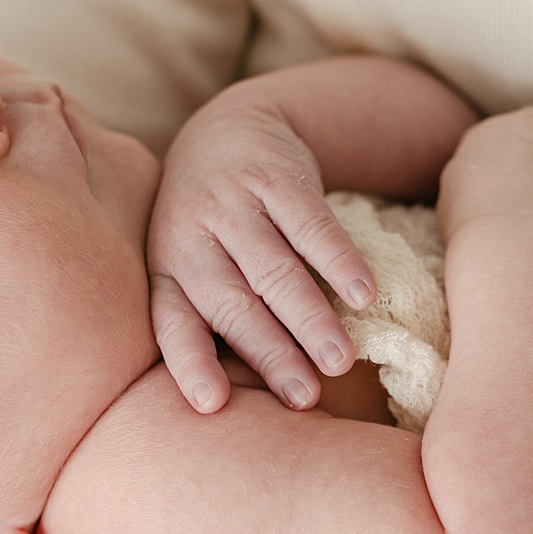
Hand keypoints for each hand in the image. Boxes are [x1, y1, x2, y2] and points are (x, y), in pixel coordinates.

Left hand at [148, 87, 377, 412]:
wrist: (231, 128)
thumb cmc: (215, 226)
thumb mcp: (193, 265)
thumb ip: (213, 320)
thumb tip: (256, 405)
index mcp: (168, 271)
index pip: (172, 324)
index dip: (190, 364)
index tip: (211, 405)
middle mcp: (192, 237)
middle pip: (233, 305)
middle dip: (270, 353)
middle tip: (304, 397)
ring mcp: (233, 204)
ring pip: (274, 270)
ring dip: (309, 318)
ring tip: (340, 360)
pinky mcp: (274, 177)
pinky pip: (310, 225)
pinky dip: (338, 262)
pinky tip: (364, 296)